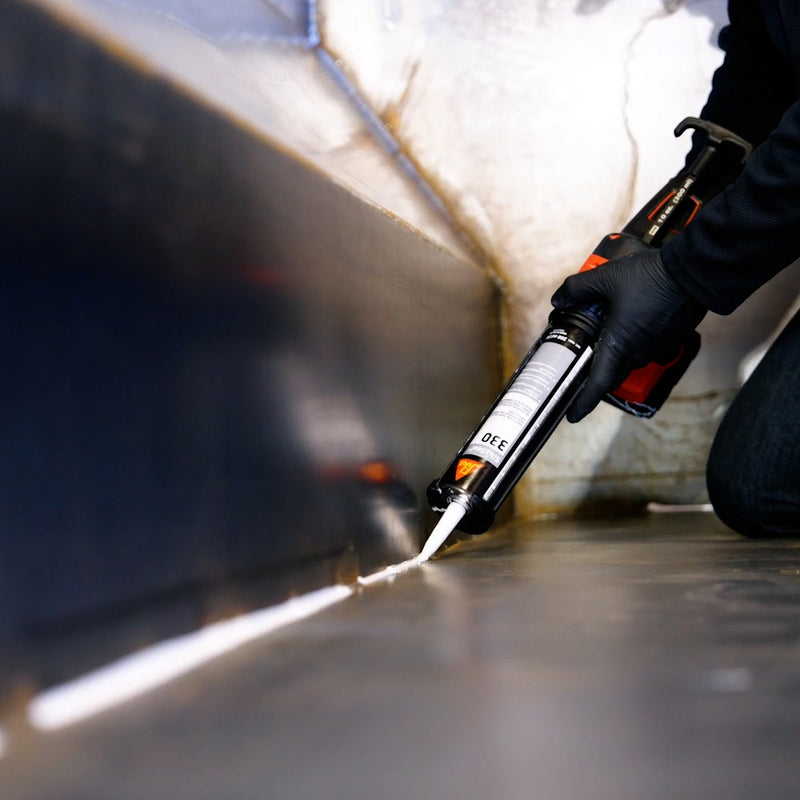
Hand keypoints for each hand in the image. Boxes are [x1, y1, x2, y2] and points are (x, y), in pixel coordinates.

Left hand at [551, 250, 706, 421]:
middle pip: (613, 374)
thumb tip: (558, 300)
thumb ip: (577, 289)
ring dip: (617, 354)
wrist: (695, 271)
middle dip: (597, 378)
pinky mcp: (672, 338)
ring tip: (606, 336)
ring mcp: (657, 348)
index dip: (584, 403)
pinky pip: (648, 348)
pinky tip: (630, 323)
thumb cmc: (649, 278)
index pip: (598, 384)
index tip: (573, 416)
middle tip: (582, 372)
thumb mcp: (604, 278)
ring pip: (631, 360)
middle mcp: (638, 353)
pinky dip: (635, 342)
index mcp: (619, 346)